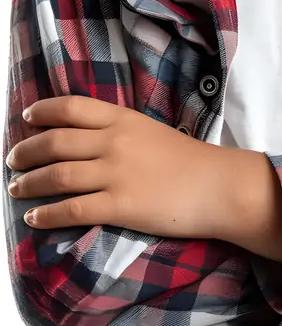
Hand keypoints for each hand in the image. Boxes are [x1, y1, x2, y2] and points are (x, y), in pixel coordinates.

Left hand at [5, 95, 226, 237]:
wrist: (218, 186)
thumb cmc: (189, 161)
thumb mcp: (150, 131)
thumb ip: (119, 131)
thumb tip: (85, 138)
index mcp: (123, 119)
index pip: (72, 108)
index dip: (43, 112)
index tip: (26, 118)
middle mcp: (115, 142)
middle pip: (56, 141)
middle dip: (26, 151)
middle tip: (13, 161)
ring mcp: (116, 174)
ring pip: (58, 175)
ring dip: (30, 183)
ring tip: (16, 189)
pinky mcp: (120, 205)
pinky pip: (73, 209)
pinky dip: (48, 214)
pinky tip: (35, 218)